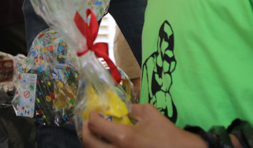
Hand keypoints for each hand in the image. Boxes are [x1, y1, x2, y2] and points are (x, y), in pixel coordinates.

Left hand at [82, 105, 206, 147]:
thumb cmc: (166, 133)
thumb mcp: (150, 113)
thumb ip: (133, 108)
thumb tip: (124, 109)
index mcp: (123, 137)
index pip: (95, 126)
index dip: (91, 116)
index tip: (93, 111)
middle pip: (89, 143)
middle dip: (85, 131)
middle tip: (88, 123)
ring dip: (92, 142)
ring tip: (96, 133)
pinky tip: (108, 143)